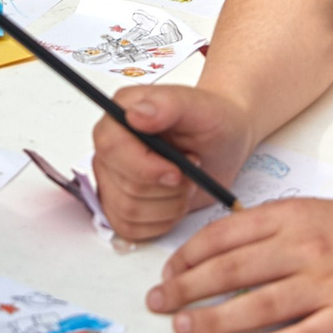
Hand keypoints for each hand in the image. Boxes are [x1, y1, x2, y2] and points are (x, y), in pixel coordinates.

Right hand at [93, 84, 255, 239]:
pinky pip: (131, 228)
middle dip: (169, 188)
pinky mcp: (118, 204)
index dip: (145, 168)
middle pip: (125, 186)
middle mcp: (108, 146)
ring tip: (187, 182)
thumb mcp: (201, 107)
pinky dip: (163, 220)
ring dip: (170, 204)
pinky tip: (176, 199)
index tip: (177, 171)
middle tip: (192, 171)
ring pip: (129, 211)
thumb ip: (168, 104)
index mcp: (119, 114)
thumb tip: (135, 114)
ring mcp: (111, 177)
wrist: (223, 142)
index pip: (112, 148)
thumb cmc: (213, 122)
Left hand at [153, 197, 332, 332]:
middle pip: (229, 271)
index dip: (188, 256)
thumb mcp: (323, 212)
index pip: (224, 236)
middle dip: (184, 288)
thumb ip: (279, 229)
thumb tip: (229, 249)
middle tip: (157, 303)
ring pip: (254, 306)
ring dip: (211, 319)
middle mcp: (305, 247)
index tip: (167, 271)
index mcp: (295, 216)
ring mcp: (328, 284)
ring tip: (183, 327)